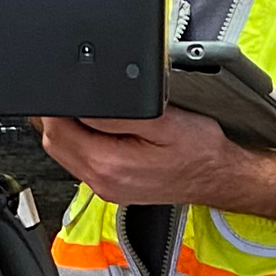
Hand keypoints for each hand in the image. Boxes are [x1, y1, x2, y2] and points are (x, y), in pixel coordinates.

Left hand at [35, 107, 259, 205]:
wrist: (221, 176)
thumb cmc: (201, 150)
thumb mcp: (163, 119)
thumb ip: (117, 112)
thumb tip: (84, 101)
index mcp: (109, 165)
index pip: (57, 132)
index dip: (55, 106)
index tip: (66, 87)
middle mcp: (102, 182)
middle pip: (54, 144)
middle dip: (57, 116)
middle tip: (79, 94)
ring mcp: (106, 188)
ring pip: (65, 153)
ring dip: (69, 129)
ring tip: (94, 111)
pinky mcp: (112, 186)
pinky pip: (82, 162)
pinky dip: (83, 142)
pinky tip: (103, 130)